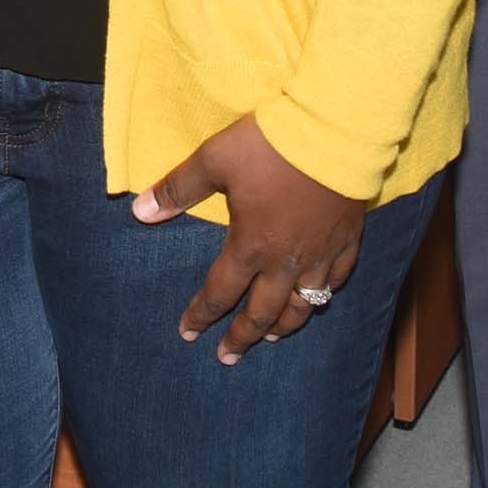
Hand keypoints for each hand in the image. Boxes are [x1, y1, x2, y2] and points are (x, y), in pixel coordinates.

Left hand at [134, 115, 366, 363]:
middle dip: (241, 338)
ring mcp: (320, 254)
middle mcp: (285, 262)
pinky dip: (325, 294)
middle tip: (227, 356)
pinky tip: (319, 298)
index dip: (200, 315)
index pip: (219, 292)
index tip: (187, 333)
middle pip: (262, 313)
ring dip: (283, 326)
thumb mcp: (214, 159)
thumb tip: (140, 210)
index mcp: (250, 246)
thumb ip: (178, 188)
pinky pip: (337, 279)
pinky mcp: (348, 239)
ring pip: (303, 306)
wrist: (334, 131)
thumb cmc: (270, 145)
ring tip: (271, 338)